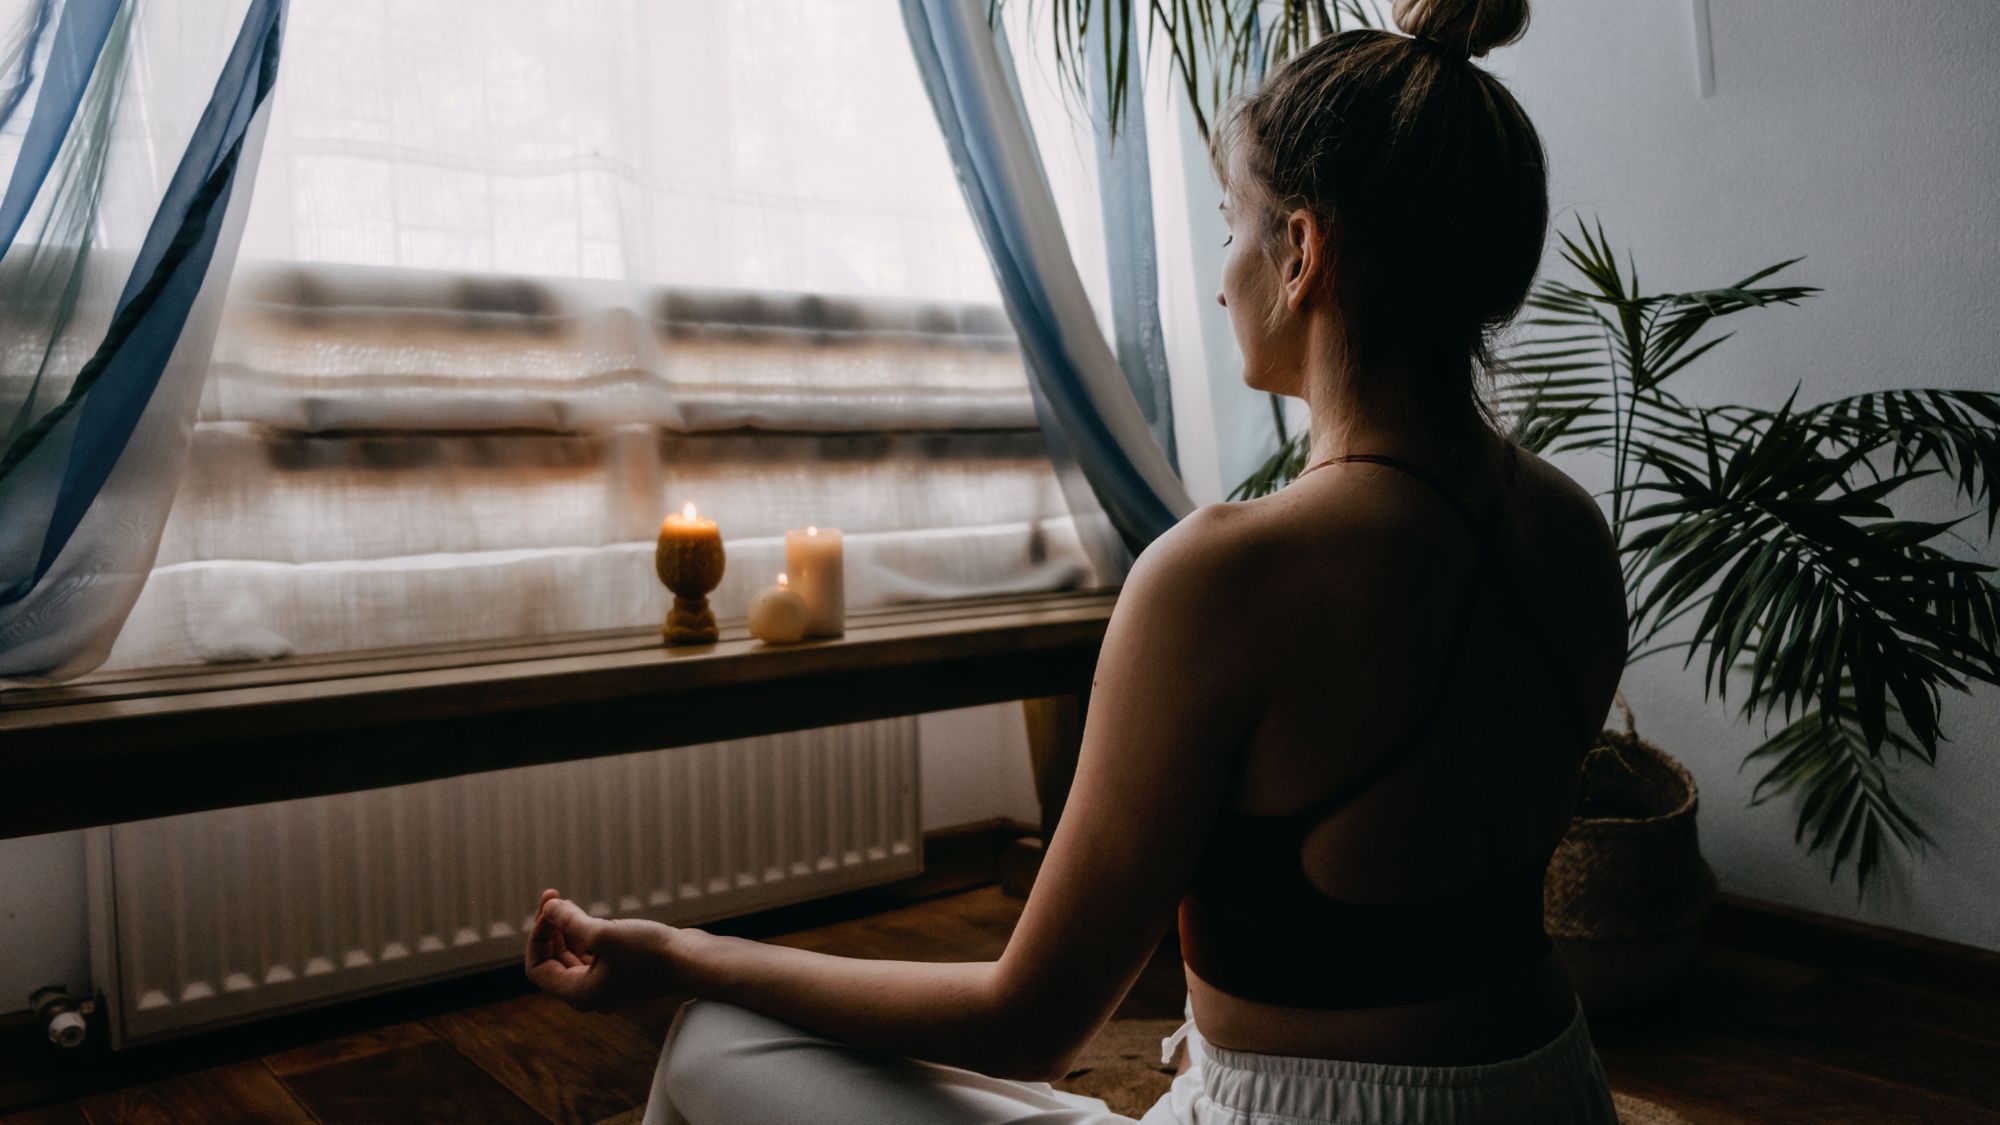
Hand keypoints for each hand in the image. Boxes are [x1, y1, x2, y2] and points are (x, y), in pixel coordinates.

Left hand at [524, 888, 684, 1010]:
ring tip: (568, 903)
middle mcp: (591, 993)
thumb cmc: (651, 953)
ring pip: (574, 957)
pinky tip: (592, 917)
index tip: (549, 909)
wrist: (694, 962)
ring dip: (567, 930)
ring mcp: (608, 985)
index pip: (538, 967)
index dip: (536, 936)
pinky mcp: (624, 973)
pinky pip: (594, 955)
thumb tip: (549, 908)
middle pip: (554, 961)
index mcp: (579, 993)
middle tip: (554, 897)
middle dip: (550, 929)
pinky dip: (586, 935)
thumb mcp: (603, 934)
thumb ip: (570, 921)